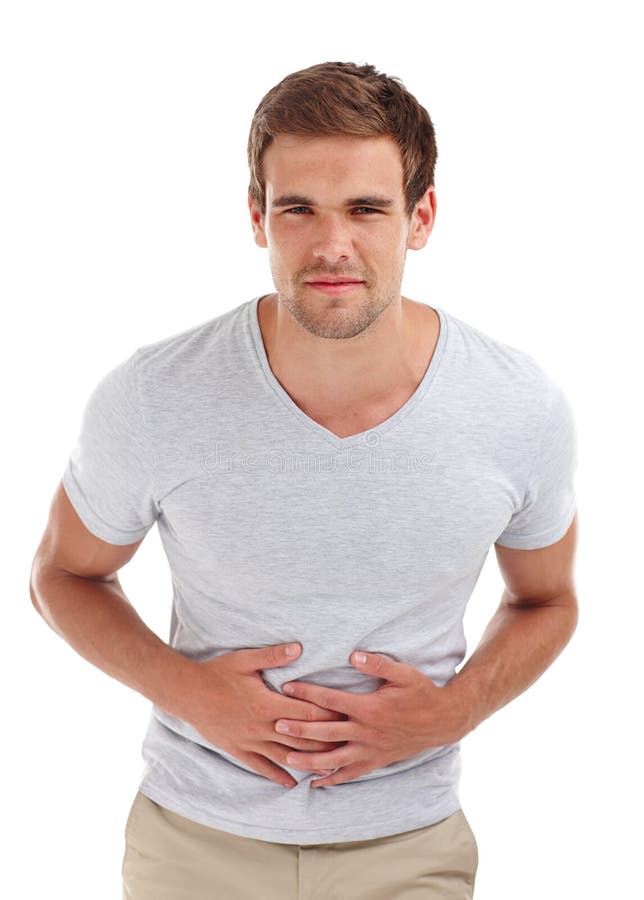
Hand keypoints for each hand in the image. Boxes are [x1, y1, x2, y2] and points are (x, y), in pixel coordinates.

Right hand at [181, 642, 347, 787]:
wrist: (187, 693)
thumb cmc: (217, 673)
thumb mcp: (245, 660)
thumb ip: (273, 656)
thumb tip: (299, 648)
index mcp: (267, 704)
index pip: (305, 711)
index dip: (327, 714)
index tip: (346, 715)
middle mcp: (261, 726)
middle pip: (300, 737)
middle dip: (325, 742)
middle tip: (347, 745)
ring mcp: (249, 741)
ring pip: (284, 756)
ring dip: (307, 762)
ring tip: (328, 769)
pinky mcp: (238, 749)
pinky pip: (261, 766)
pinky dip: (278, 775)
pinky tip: (292, 783)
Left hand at [277, 651, 471, 787]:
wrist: (442, 721)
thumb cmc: (421, 693)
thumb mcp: (403, 673)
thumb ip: (377, 664)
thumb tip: (353, 656)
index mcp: (368, 708)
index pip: (330, 699)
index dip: (307, 693)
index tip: (287, 688)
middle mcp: (366, 731)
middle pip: (325, 730)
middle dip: (300, 728)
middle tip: (276, 725)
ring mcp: (370, 749)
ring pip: (334, 758)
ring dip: (309, 759)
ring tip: (287, 759)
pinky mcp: (376, 761)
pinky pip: (350, 774)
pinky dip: (332, 780)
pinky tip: (316, 784)